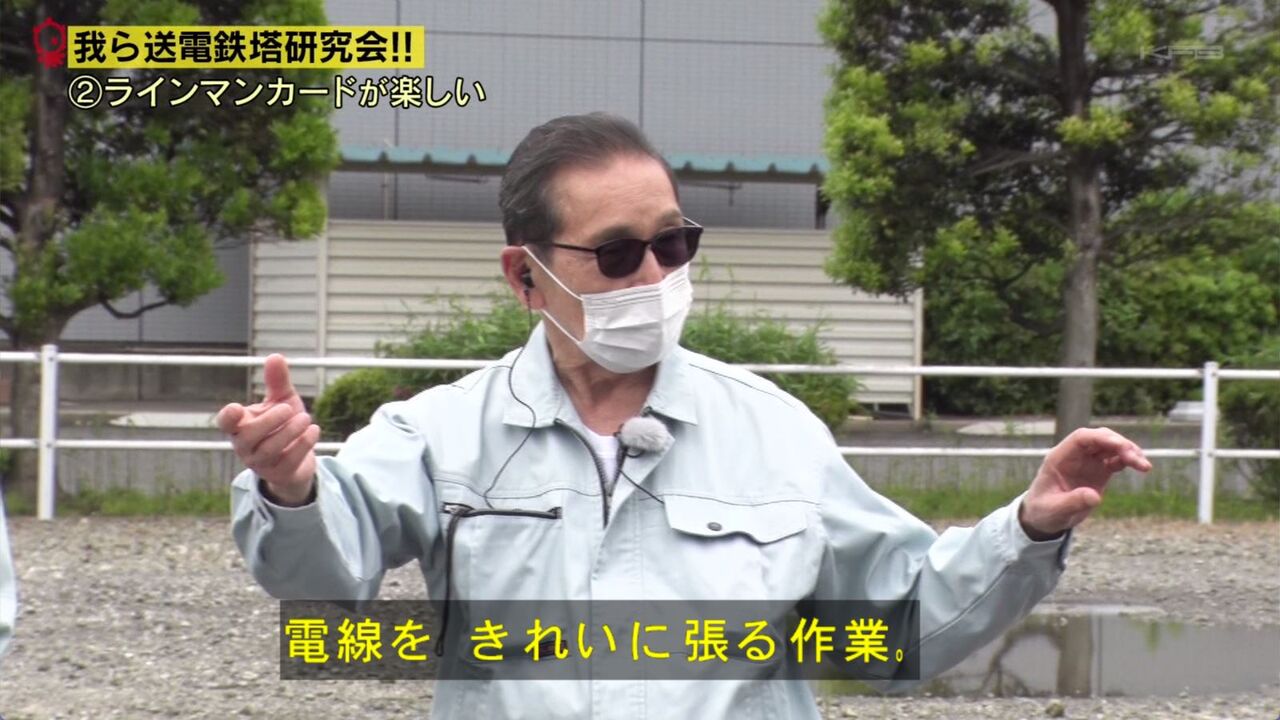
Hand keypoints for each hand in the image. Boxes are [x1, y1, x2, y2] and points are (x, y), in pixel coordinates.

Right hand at [216, 354, 319, 505]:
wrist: (298, 460)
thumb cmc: (283, 426)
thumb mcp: (282, 401)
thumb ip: (277, 382)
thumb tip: (275, 356)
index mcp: (241, 426)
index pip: (225, 423)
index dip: (228, 417)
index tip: (236, 408)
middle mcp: (245, 446)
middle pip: (247, 437)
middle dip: (269, 421)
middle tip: (289, 407)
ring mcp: (260, 463)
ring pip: (269, 450)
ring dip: (290, 431)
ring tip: (306, 417)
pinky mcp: (279, 474)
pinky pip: (288, 461)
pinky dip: (303, 444)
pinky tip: (314, 430)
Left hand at [1020, 427, 1152, 539]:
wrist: (1043, 517)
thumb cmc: (1043, 511)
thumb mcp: (1054, 510)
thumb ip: (1072, 502)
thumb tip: (1095, 497)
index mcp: (1059, 458)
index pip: (1081, 438)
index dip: (1101, 438)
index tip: (1120, 446)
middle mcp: (1074, 455)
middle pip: (1099, 438)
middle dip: (1120, 444)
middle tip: (1136, 459)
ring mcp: (1088, 461)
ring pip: (1111, 447)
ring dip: (1128, 452)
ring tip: (1144, 466)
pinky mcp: (1099, 471)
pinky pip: (1116, 460)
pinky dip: (1128, 461)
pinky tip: (1141, 467)